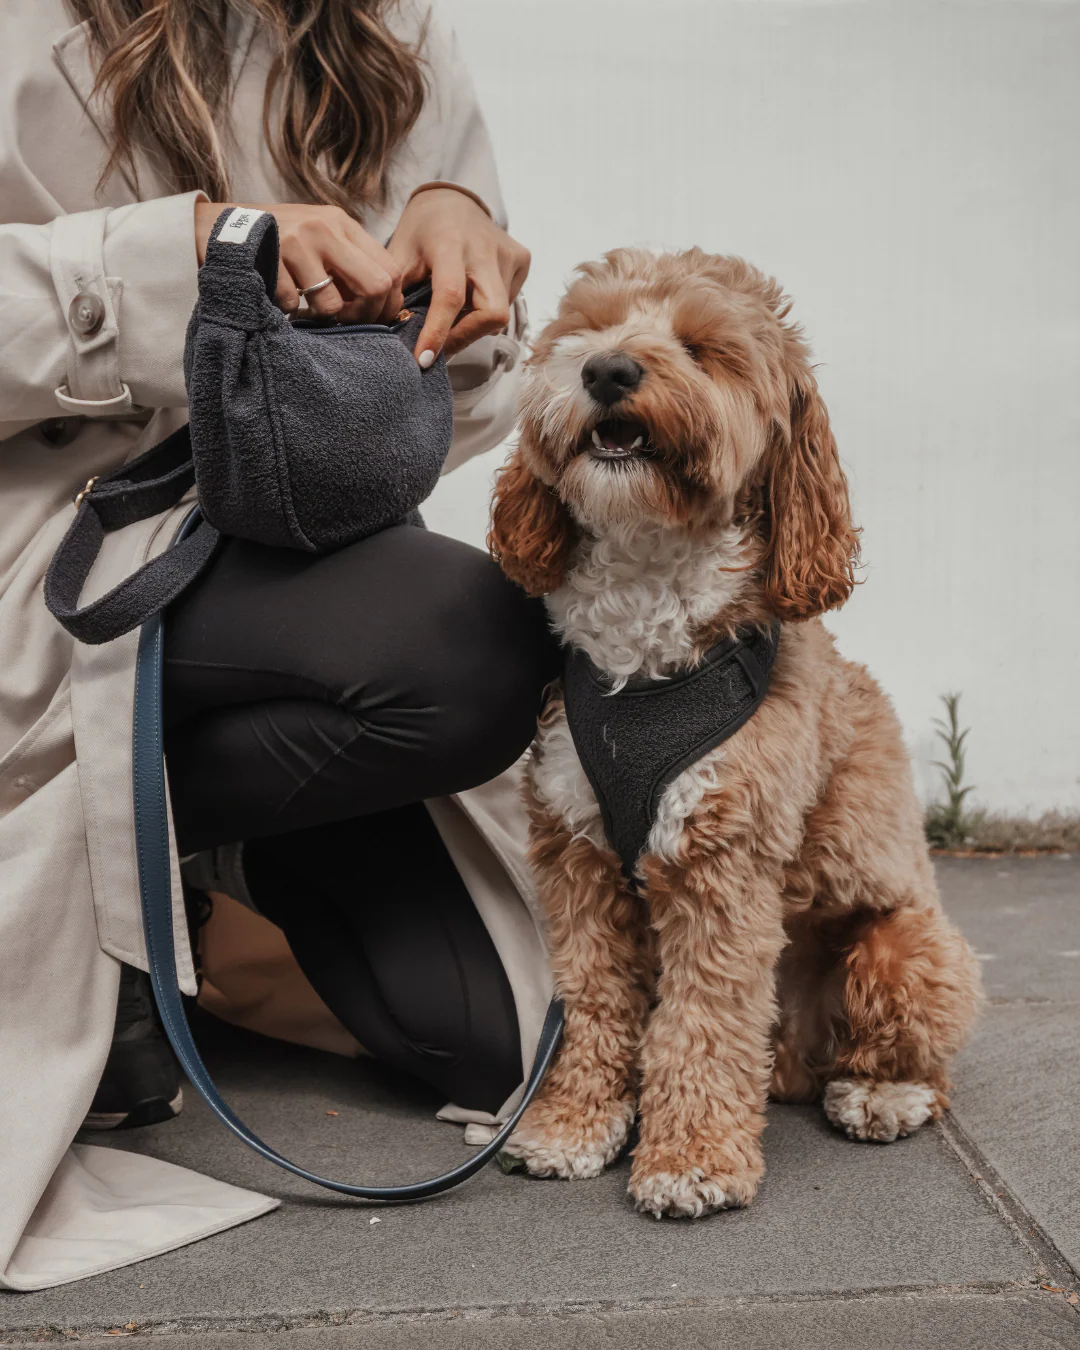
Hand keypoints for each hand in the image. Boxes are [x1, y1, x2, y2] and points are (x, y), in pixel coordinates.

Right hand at [194, 201, 403, 322]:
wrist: (220, 226)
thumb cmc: (278, 242)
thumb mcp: (319, 239)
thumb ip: (349, 263)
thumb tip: (384, 305)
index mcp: (342, 224)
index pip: (390, 269)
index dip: (388, 303)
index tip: (373, 318)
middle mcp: (326, 228)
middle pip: (377, 286)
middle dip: (365, 316)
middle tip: (345, 322)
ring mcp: (298, 241)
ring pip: (332, 304)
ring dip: (318, 316)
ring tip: (302, 306)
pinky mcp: (271, 257)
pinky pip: (292, 305)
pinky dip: (285, 310)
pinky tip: (275, 294)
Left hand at [388, 187, 530, 364]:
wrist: (453, 200)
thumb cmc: (421, 231)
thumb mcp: (399, 253)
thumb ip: (395, 292)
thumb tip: (390, 335)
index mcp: (449, 243)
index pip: (450, 295)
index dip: (438, 332)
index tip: (424, 360)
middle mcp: (485, 248)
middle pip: (492, 312)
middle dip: (467, 337)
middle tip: (442, 346)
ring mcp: (508, 254)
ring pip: (499, 313)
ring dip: (472, 325)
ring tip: (453, 317)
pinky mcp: (522, 260)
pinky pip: (507, 303)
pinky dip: (486, 312)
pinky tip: (472, 299)